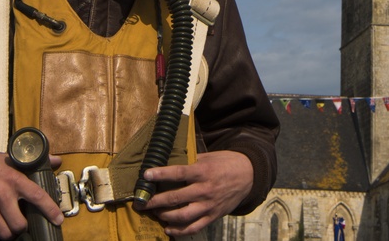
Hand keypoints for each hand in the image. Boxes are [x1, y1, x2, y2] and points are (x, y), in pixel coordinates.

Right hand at [0, 146, 63, 238]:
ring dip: (9, 233)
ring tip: (8, 226)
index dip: (50, 210)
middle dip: (22, 227)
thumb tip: (57, 161)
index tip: (58, 219)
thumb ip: (34, 162)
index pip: (37, 196)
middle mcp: (1, 194)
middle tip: (21, 223)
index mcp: (13, 179)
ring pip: (5, 234)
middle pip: (20, 225)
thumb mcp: (8, 159)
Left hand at [138, 150, 252, 235]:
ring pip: (182, 216)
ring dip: (164, 216)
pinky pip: (193, 228)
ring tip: (154, 212)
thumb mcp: (208, 157)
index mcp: (203, 171)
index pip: (178, 173)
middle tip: (140, 203)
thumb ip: (190, 162)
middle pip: (175, 198)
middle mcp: (204, 190)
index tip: (145, 176)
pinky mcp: (213, 216)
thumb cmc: (225, 163)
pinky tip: (168, 228)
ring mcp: (208, 205)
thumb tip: (168, 162)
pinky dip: (179, 231)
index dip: (160, 175)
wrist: (248, 175)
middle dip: (154, 202)